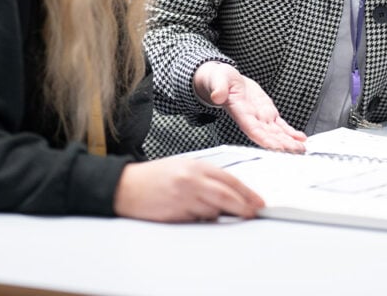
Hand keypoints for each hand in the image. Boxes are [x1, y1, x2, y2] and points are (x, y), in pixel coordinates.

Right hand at [114, 158, 264, 221]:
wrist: (127, 186)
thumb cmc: (155, 176)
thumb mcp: (184, 167)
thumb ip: (206, 178)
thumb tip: (229, 193)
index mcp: (197, 166)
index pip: (230, 180)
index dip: (247, 192)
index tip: (258, 201)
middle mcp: (192, 180)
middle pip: (227, 196)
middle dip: (244, 206)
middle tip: (255, 213)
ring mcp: (184, 197)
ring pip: (214, 210)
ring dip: (224, 214)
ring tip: (232, 215)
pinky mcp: (176, 214)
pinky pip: (198, 219)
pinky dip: (204, 219)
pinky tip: (203, 216)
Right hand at [194, 61, 306, 152]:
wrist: (226, 80)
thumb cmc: (219, 80)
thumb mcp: (217, 79)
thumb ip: (218, 88)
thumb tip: (218, 95)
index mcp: (240, 112)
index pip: (254, 130)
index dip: (266, 140)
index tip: (278, 147)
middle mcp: (252, 119)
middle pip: (268, 135)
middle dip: (283, 144)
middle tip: (297, 151)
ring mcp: (260, 117)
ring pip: (276, 133)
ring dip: (289, 141)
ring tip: (302, 148)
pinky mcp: (267, 112)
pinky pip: (280, 125)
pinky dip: (291, 132)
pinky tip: (300, 138)